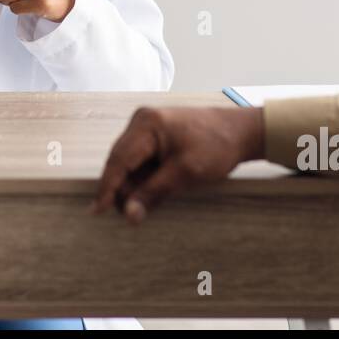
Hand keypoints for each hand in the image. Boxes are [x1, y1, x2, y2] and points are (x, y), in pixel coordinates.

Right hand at [91, 106, 264, 223]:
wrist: (240, 132)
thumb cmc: (216, 147)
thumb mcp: (185, 173)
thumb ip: (154, 193)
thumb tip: (129, 215)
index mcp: (147, 124)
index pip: (119, 159)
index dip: (107, 187)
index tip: (97, 211)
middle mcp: (141, 121)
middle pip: (119, 160)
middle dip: (118, 188)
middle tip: (118, 217)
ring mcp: (147, 126)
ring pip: (128, 162)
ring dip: (130, 185)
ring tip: (133, 209)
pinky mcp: (155, 135)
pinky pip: (140, 159)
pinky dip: (140, 178)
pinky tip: (142, 195)